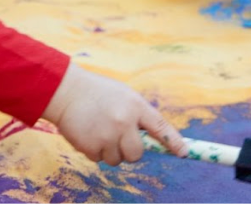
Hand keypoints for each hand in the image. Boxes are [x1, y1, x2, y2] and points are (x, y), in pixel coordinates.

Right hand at [43, 64, 187, 165]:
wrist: (65, 90)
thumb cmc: (96, 92)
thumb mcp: (122, 95)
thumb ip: (137, 114)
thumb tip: (152, 139)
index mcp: (134, 105)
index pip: (160, 127)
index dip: (173, 142)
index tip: (184, 153)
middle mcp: (124, 121)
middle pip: (137, 153)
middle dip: (129, 150)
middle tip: (117, 136)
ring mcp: (108, 135)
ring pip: (117, 159)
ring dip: (109, 150)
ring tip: (98, 129)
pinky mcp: (92, 146)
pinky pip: (99, 159)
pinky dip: (94, 150)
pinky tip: (87, 132)